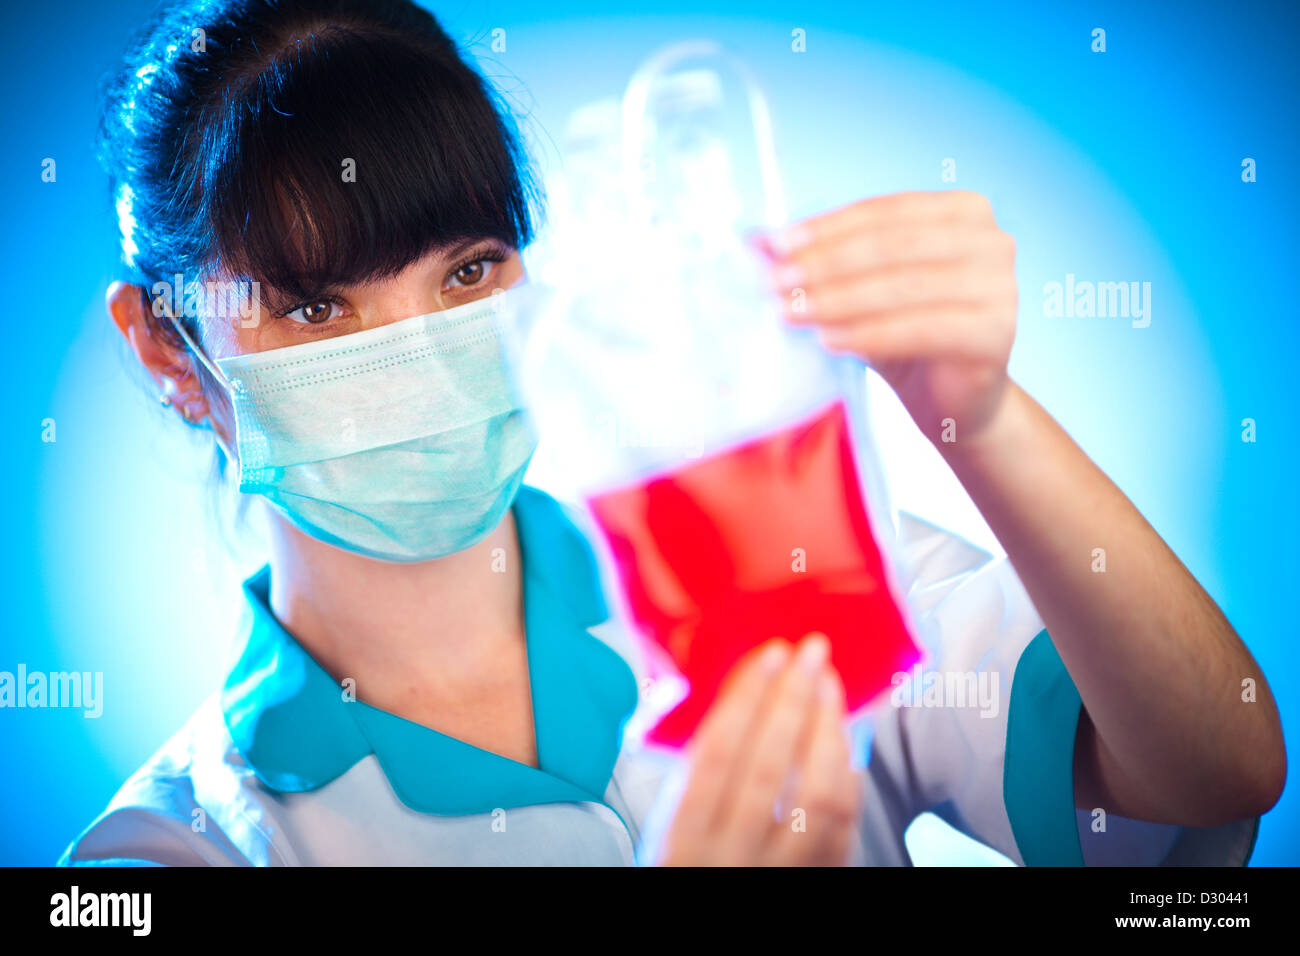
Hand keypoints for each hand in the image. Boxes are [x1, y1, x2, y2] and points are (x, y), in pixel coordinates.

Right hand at [656, 634, 861, 865]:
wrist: (711, 931)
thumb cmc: (689, 864)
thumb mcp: (669, 824)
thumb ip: (698, 770)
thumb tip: (743, 691)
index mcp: (682, 839)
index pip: (718, 754)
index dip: (748, 698)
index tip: (769, 655)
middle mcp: (731, 858)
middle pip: (771, 765)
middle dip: (794, 699)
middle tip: (812, 652)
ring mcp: (779, 874)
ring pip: (819, 796)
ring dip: (829, 731)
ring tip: (830, 687)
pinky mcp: (816, 881)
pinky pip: (844, 827)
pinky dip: (848, 777)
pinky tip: (845, 743)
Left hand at [764, 191, 1017, 446]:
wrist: (950, 400)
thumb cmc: (904, 335)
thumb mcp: (858, 291)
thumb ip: (817, 260)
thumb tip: (751, 242)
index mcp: (963, 211)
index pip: (884, 212)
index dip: (826, 228)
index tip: (772, 246)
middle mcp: (992, 240)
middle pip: (893, 246)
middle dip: (826, 265)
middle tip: (774, 284)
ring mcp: (1002, 285)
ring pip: (904, 287)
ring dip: (839, 300)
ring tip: (791, 314)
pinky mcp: (997, 333)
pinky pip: (921, 329)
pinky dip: (870, 334)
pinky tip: (829, 342)